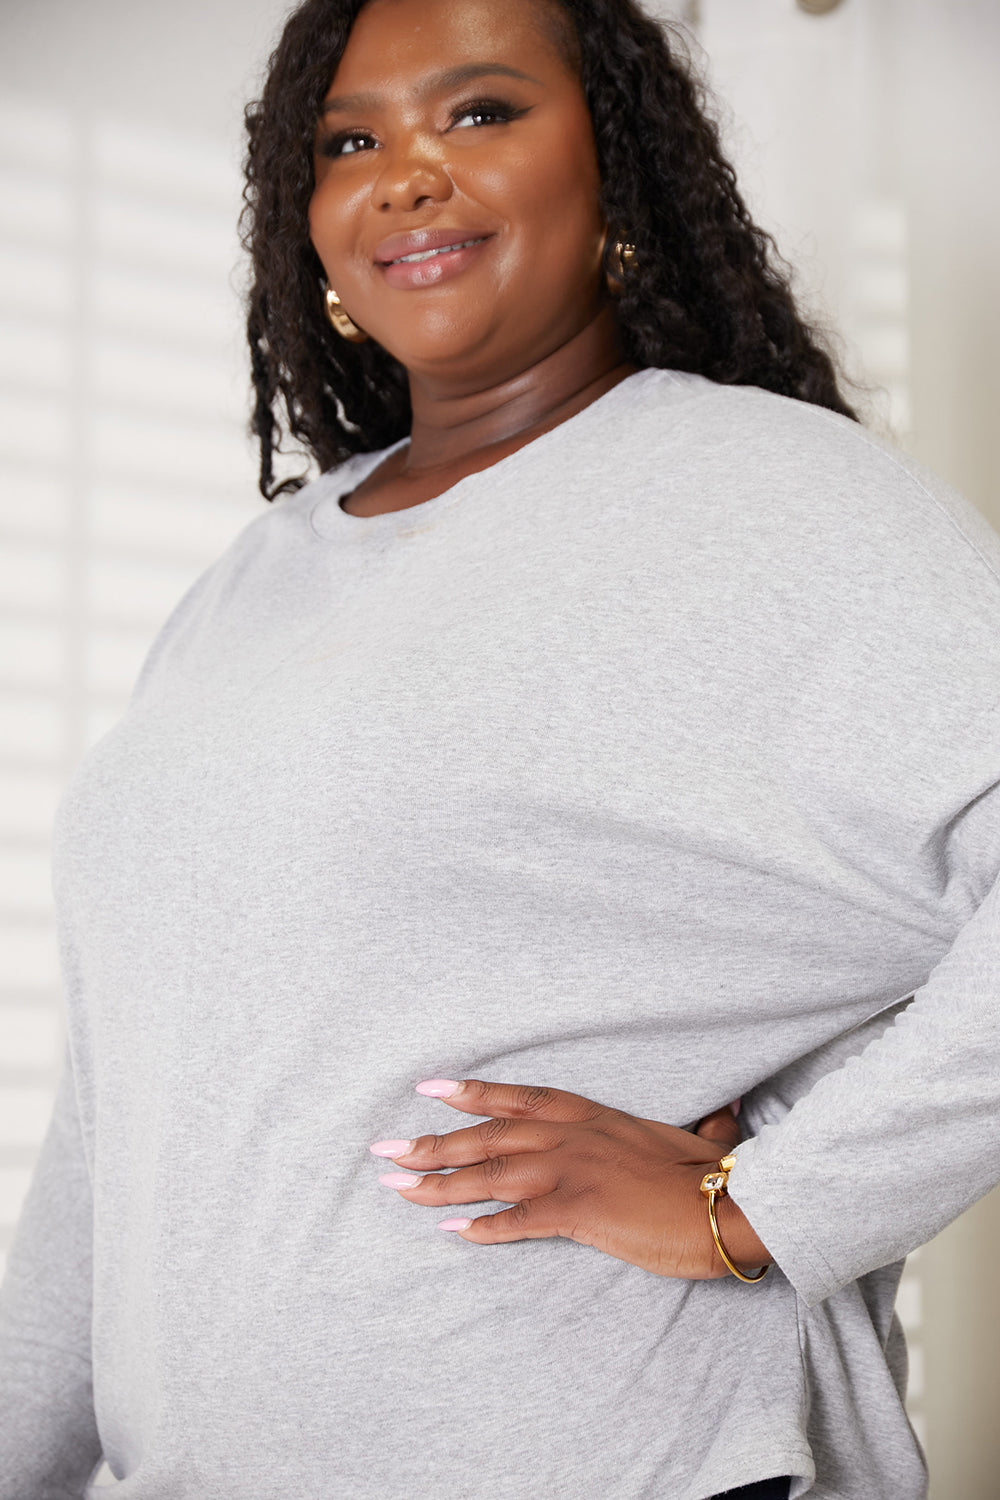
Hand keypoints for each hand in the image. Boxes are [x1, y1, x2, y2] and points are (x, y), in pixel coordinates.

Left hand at [370, 1079, 770, 1279]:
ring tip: (397, 1188)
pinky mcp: (578, 1211)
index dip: (472, 1093)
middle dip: (432, 1141)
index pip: (519, 1098)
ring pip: (490, 1174)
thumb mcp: (693, 1140)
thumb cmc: (710, 1177)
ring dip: (438, 1183)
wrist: (729, 1206)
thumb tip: (727, 1111)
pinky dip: (482, 1225)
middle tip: (384, 1148)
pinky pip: (517, 1219)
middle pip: (488, 1136)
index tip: (429, 1088)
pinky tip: (452, 1232)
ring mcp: (572, 1170)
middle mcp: (573, 1136)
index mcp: (592, 1116)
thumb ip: (694, 1126)